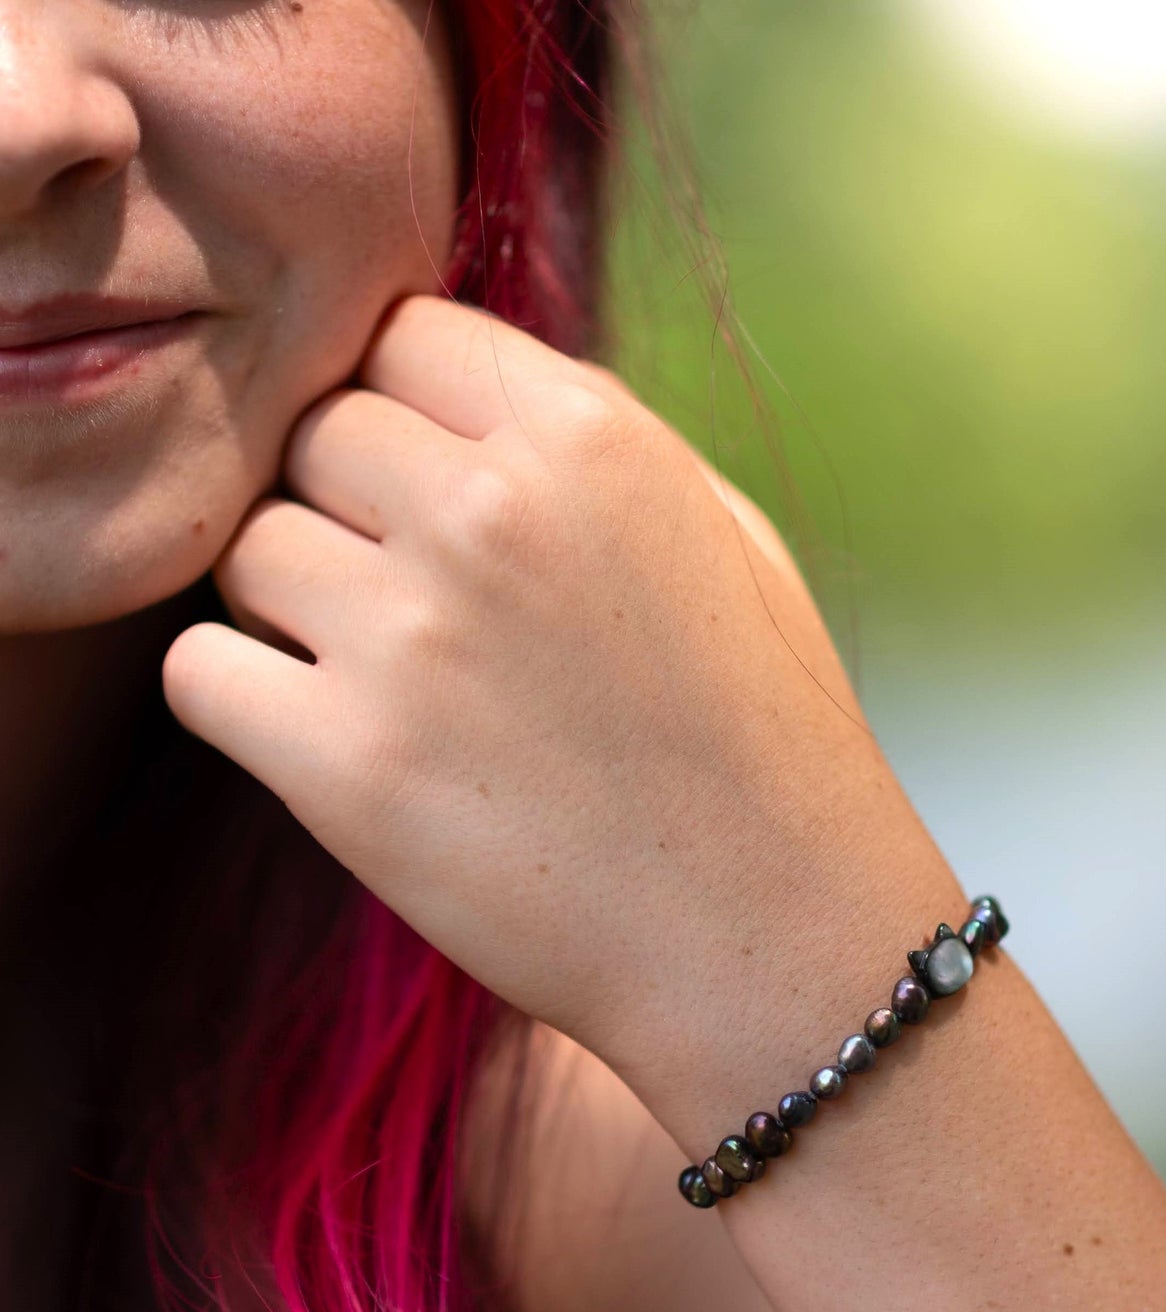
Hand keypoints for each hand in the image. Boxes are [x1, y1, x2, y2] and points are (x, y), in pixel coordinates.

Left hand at [161, 295, 948, 1088]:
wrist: (769, 928)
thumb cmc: (764, 730)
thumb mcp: (721, 536)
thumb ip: (587, 447)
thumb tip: (459, 401)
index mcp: (588, 440)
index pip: (400, 333)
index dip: (400, 405)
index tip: (422, 479)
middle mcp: (489, 514)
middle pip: (311, 434)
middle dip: (343, 501)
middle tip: (406, 591)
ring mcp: (410, 639)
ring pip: (244, 549)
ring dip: (291, 602)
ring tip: (380, 674)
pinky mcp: (346, 767)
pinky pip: (201, 672)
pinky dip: (244, 699)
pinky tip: (329, 736)